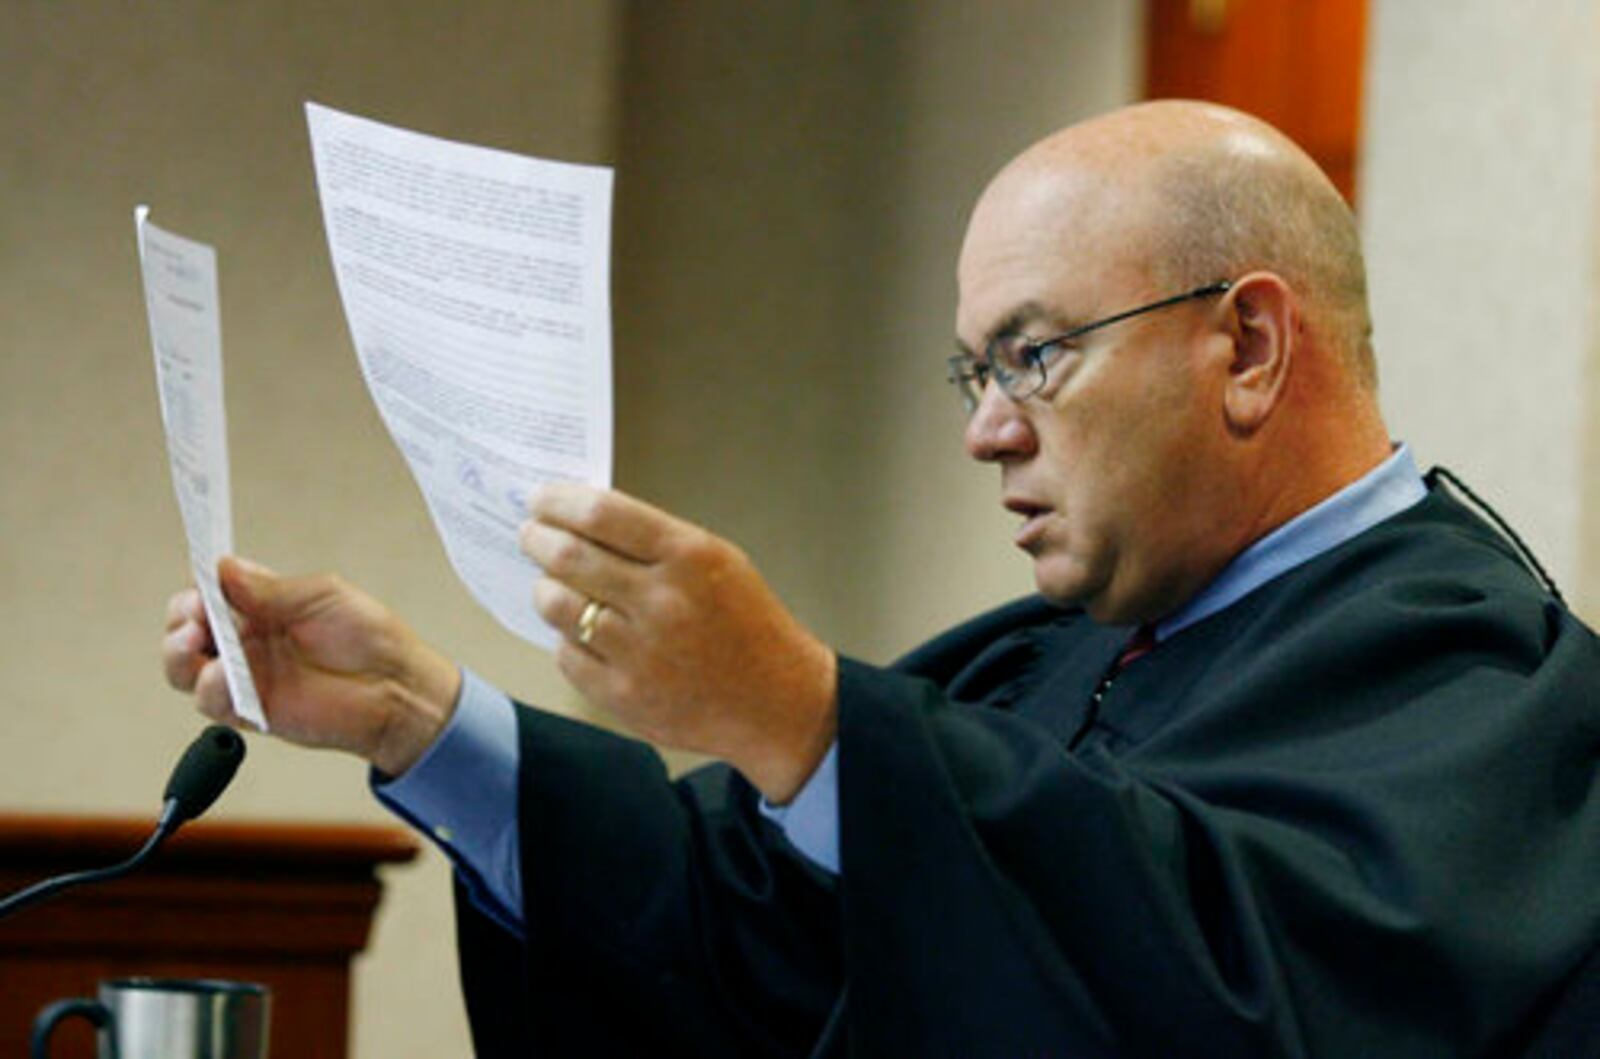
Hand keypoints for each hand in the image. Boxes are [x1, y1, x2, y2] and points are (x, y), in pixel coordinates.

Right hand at [161, 557, 461, 775]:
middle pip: (188, 629)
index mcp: (262, 607)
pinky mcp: (253, 711)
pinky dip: (208, 687)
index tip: (199, 579)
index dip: (198, 586)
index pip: (211, 593)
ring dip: (177, 653)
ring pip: (186, 668)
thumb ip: (270, 589)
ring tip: (191, 640)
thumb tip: (223, 568)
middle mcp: (248, 641)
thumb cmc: (370, 637)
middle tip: (193, 613)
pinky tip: (220, 674)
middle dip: (181, 617)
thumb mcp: (322, 595)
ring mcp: (247, 677)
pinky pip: (213, 702)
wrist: (396, 685)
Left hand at [520, 485, 836, 803]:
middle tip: (531, 535)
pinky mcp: (624, 696)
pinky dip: (567, 639)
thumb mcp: (717, 562)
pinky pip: (566, 655)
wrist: (777, 702)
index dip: (558, 502)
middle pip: (567, 556)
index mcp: (690, 557)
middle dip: (537, 539)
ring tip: (553, 585)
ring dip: (545, 588)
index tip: (541, 500)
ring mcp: (641, 653)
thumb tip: (580, 519)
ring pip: (556, 605)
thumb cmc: (746, 624)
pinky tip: (583, 633)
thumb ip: (654, 540)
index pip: (601, 514)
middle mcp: (663, 602)